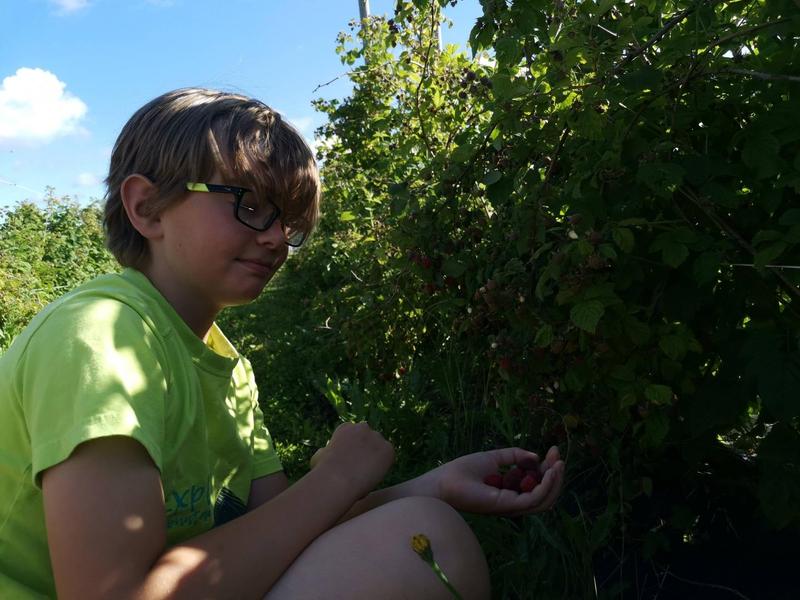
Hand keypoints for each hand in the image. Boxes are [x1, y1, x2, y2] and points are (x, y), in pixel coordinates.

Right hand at [309, 422, 394, 497]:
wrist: (338, 479)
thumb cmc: (324, 471)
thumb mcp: (318, 457)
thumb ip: (326, 451)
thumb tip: (325, 452)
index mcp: (346, 427)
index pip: (355, 436)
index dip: (353, 450)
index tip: (349, 462)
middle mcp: (362, 427)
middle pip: (369, 439)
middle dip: (367, 451)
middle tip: (361, 468)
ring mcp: (376, 437)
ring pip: (379, 449)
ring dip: (376, 458)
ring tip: (368, 475)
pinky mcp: (388, 449)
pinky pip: (388, 457)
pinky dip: (384, 466)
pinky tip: (374, 475)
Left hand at [430, 446, 564, 515]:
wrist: (444, 481)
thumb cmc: (463, 471)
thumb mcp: (493, 458)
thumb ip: (513, 456)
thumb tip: (535, 456)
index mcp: (511, 493)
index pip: (537, 485)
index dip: (548, 468)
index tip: (554, 450)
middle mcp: (513, 503)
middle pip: (545, 494)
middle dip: (556, 475)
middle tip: (558, 455)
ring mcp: (511, 506)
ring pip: (544, 500)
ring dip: (555, 481)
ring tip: (558, 463)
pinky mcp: (507, 506)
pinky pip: (534, 499)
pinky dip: (545, 486)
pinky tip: (549, 470)